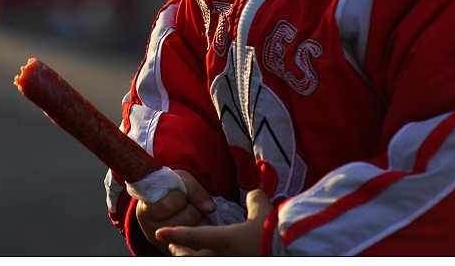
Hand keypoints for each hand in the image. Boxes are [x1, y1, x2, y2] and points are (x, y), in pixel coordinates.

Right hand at [135, 170, 216, 253]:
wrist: (166, 202)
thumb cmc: (169, 190)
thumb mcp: (177, 180)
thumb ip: (192, 188)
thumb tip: (210, 208)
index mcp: (145, 212)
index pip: (172, 203)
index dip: (180, 195)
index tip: (173, 194)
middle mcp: (154, 233)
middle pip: (189, 217)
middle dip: (191, 206)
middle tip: (182, 204)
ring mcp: (168, 245)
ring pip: (198, 228)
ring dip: (199, 216)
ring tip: (188, 213)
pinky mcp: (183, 251)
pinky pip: (203, 238)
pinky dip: (203, 228)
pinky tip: (194, 224)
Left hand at [155, 188, 273, 255]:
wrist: (294, 250)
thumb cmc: (276, 234)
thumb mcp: (264, 212)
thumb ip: (254, 200)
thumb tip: (252, 195)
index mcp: (226, 241)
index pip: (193, 237)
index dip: (175, 234)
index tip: (160, 233)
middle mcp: (225, 257)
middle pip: (193, 258)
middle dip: (181, 252)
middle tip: (173, 246)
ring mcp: (232, 263)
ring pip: (204, 264)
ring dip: (194, 258)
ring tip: (187, 254)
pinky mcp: (242, 265)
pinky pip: (221, 264)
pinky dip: (213, 258)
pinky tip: (215, 255)